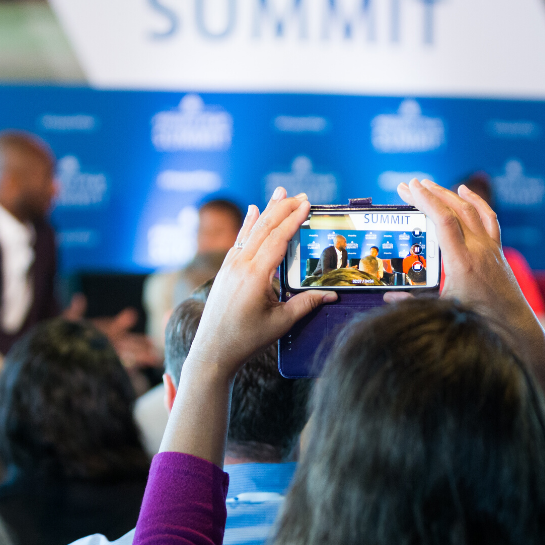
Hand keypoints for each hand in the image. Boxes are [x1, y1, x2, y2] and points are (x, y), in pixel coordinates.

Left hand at [184, 188, 336, 381]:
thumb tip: (331, 295)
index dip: (293, 219)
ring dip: (266, 211)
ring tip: (279, 193)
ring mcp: (230, 267)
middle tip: (300, 195)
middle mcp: (240, 265)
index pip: (278, 238)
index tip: (307, 204)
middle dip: (283, 208)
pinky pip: (239, 241)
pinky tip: (252, 212)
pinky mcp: (225, 271)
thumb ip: (306, 305)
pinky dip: (248, 225)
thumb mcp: (281, 323)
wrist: (212, 351)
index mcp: (255, 275)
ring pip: (251, 231)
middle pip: (264, 228)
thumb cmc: (246, 340)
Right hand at [391, 179, 544, 408]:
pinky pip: (488, 218)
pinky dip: (475, 201)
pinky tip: (463, 190)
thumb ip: (413, 301)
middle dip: (429, 194)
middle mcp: (479, 249)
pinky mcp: (497, 250)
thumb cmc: (478, 321)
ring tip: (428, 185)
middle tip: (408, 185)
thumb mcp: (442, 309)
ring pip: (470, 210)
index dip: (425, 201)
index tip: (409, 188)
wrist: (512, 325)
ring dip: (448, 194)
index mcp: (463, 262)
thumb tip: (387, 297)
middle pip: (454, 210)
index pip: (443, 221)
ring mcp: (490, 247)